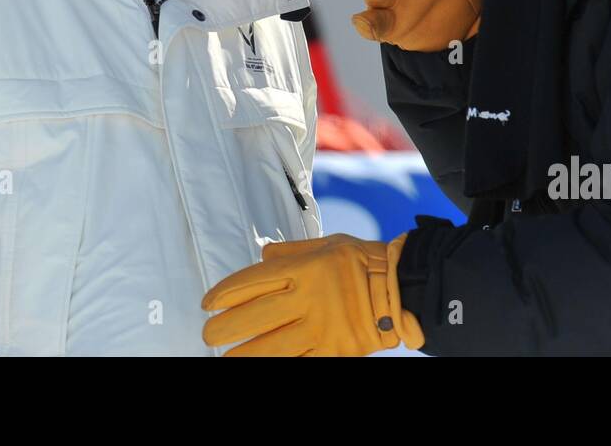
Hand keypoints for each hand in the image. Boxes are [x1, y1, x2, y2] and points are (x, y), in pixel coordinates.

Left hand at [200, 232, 423, 356]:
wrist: (404, 289)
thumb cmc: (362, 262)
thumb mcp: (327, 244)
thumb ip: (291, 252)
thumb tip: (261, 257)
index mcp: (305, 268)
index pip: (252, 282)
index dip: (224, 294)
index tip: (206, 304)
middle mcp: (309, 298)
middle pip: (254, 318)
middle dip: (224, 330)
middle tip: (208, 336)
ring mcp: (321, 328)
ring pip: (271, 349)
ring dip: (242, 356)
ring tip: (225, 360)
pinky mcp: (334, 351)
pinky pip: (299, 363)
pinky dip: (277, 367)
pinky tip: (258, 368)